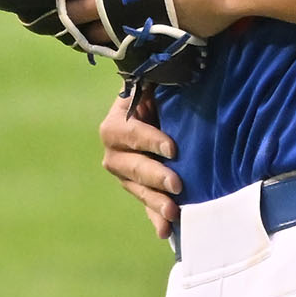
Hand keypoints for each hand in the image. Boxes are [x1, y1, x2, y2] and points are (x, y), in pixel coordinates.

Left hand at [55, 0, 238, 43]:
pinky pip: (113, 42)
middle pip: (71, 0)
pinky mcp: (142, 35)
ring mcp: (124, 17)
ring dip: (75, 25)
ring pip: (87, 26)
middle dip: (56, 1)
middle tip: (46, 3)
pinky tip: (98, 37)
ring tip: (67, 22)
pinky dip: (102, 40)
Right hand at [99, 91, 181, 239]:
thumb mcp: (161, 81)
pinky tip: (166, 231)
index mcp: (116, 121)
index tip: (173, 148)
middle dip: (154, 176)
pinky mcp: (139, 187)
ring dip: (154, 202)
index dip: (148, 139)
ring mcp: (125, 171)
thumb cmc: (165, 89)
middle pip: (130, 166)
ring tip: (174, 212)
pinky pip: (145, 204)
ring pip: (137, 188)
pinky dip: (155, 219)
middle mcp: (115, 149)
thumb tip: (180, 65)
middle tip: (177, 185)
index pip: (127, 132)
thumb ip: (163, 77)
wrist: (165, 107)